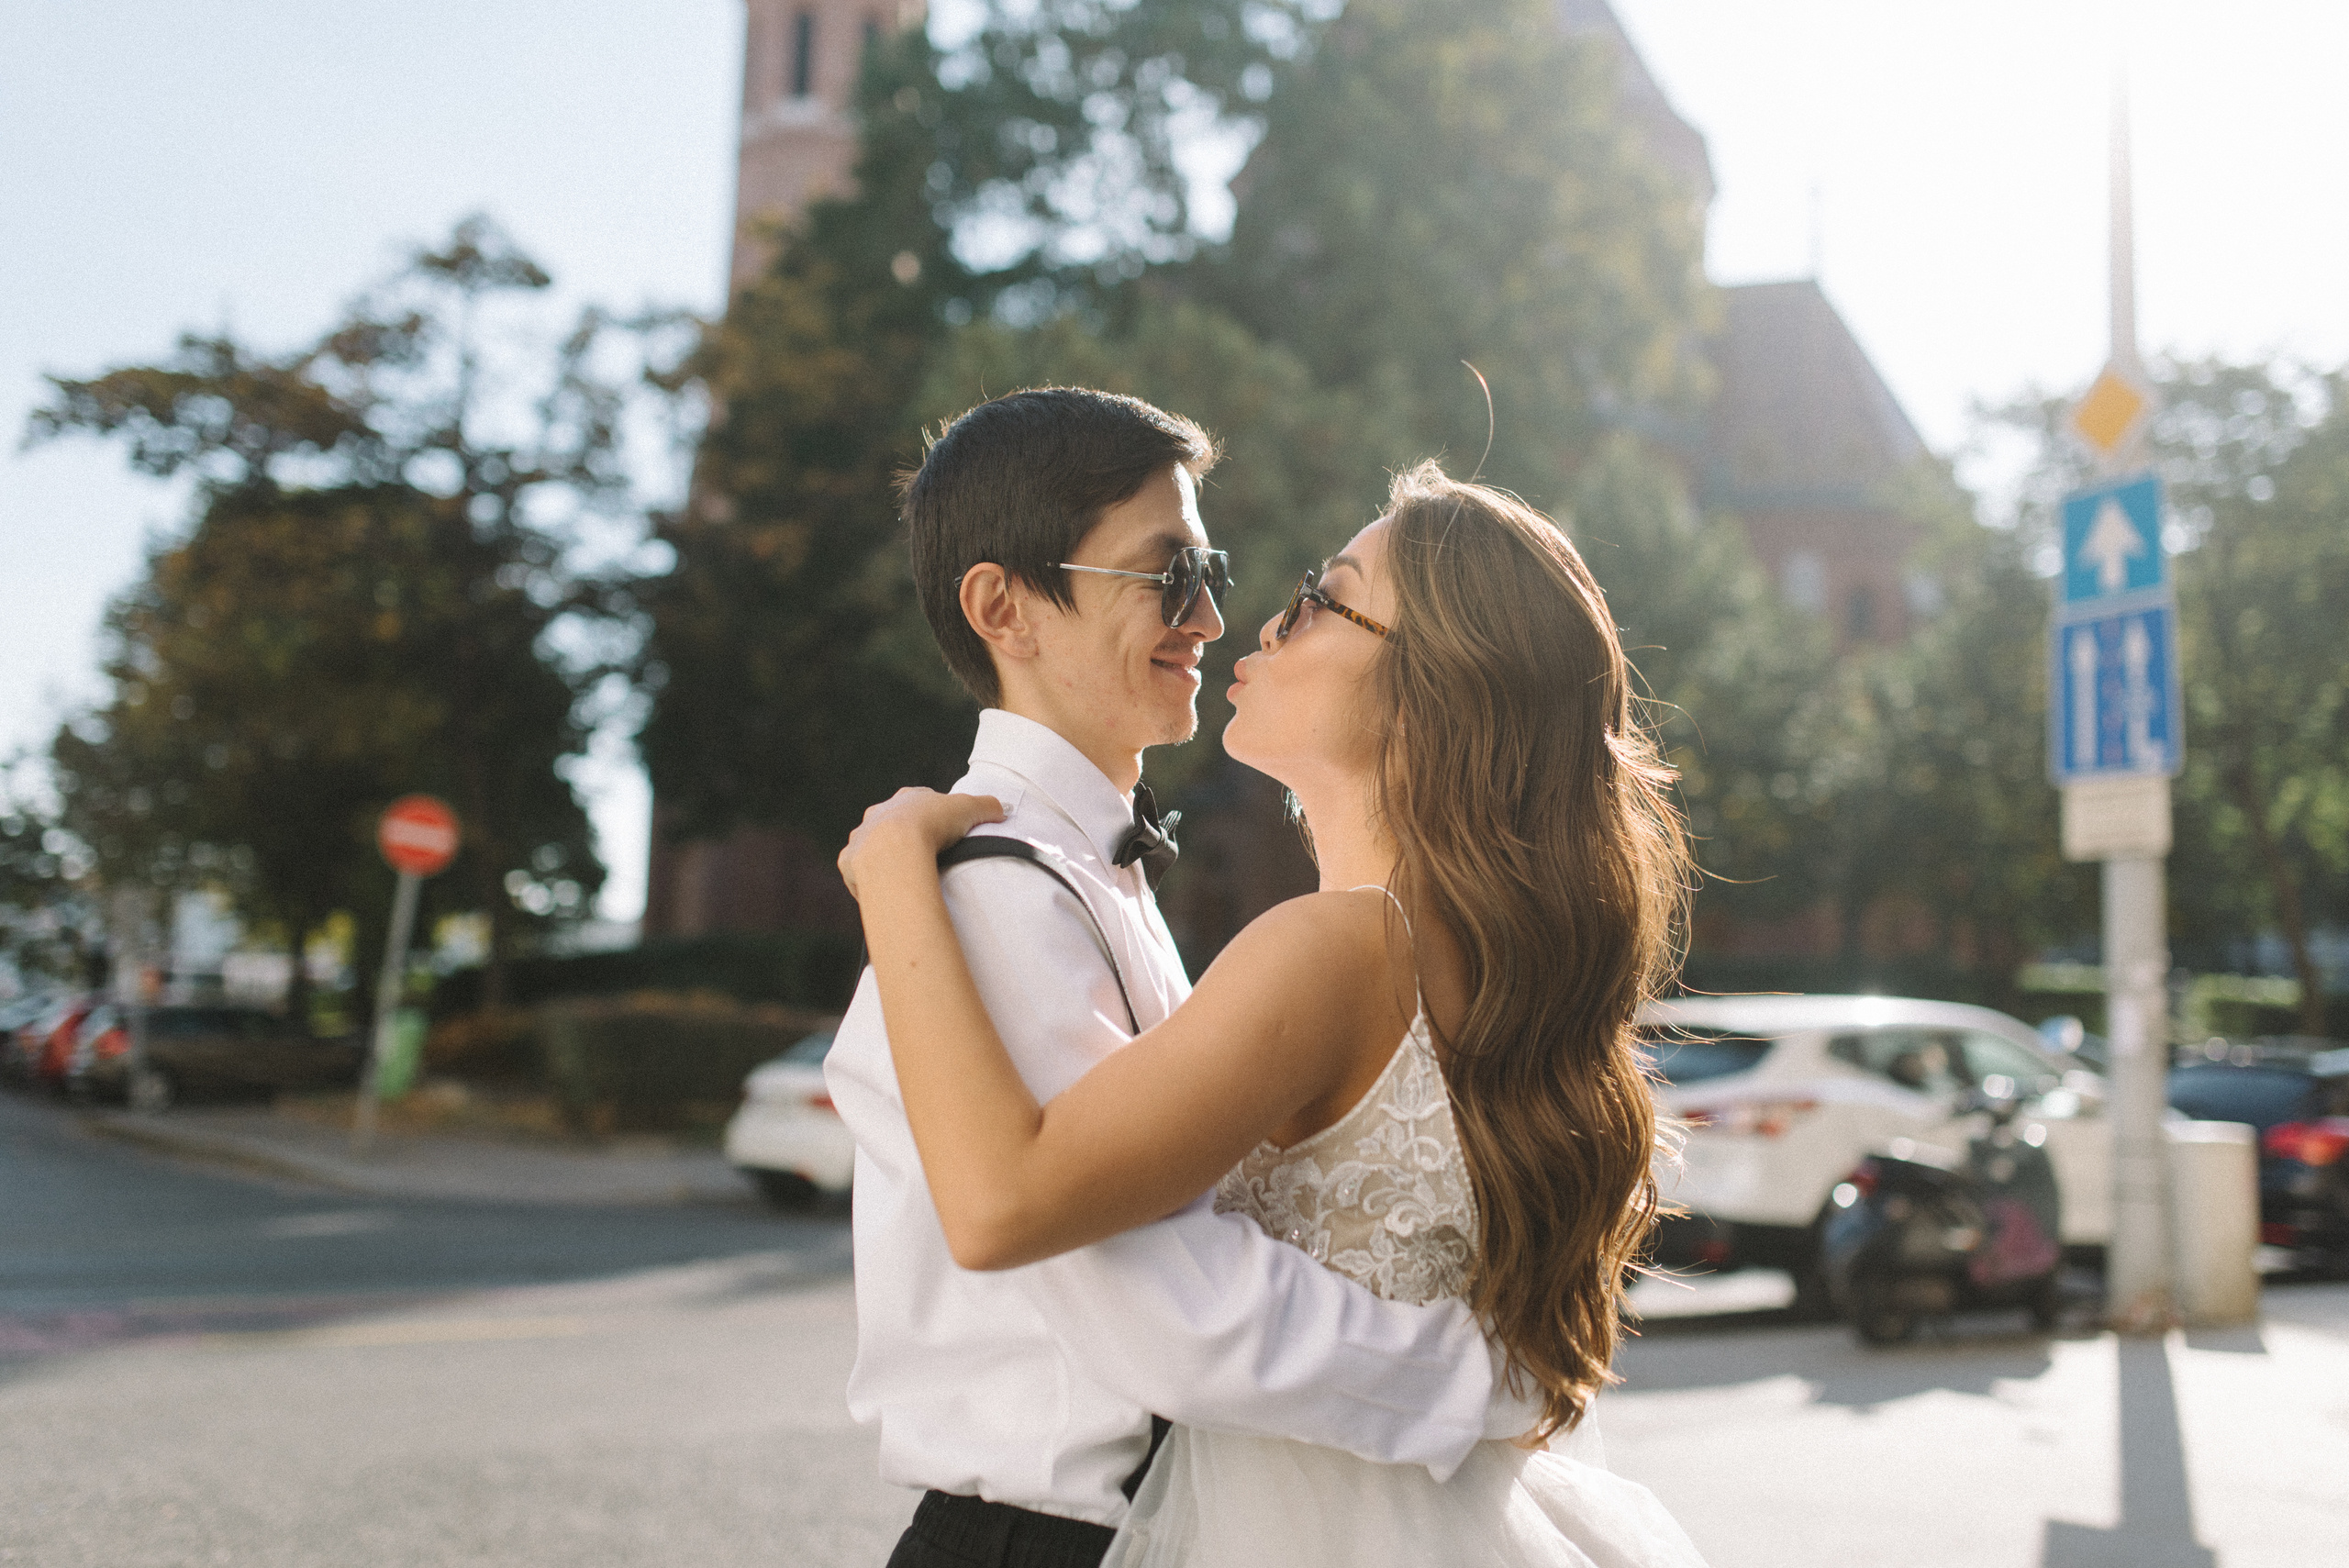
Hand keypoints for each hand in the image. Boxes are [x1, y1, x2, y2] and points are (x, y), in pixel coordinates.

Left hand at [838, 788, 1005, 898]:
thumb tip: (1001, 808)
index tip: (943, 832)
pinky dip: (870, 883)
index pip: (919, 805)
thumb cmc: (931, 824)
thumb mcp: (970, 809)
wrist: (895, 847)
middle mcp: (877, 815)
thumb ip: (986, 806)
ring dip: (884, 860)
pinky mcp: (849, 863)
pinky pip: (858, 874)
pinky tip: (886, 892)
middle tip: (924, 857)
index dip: (932, 818)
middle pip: (891, 825)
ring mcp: (861, 838)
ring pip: (872, 848)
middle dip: (904, 839)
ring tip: (903, 877)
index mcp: (905, 799)